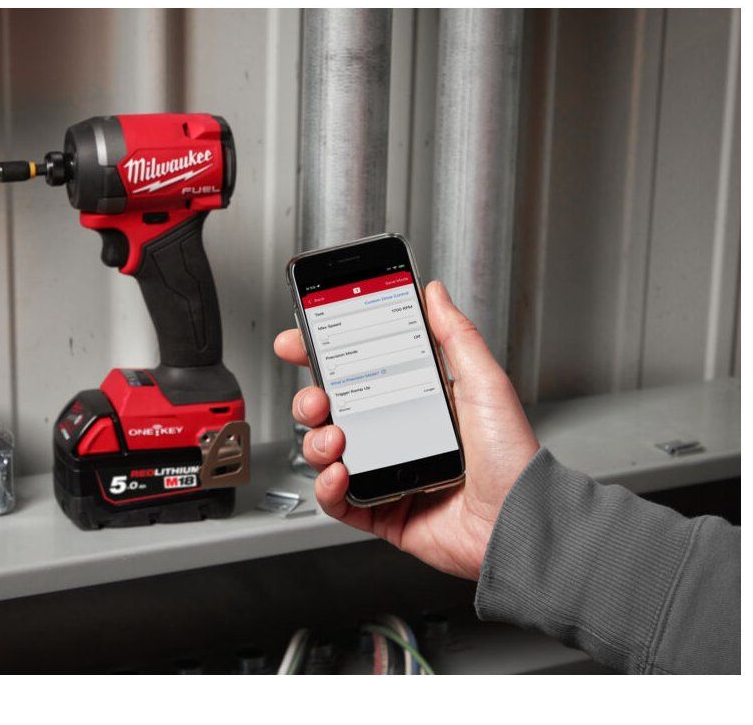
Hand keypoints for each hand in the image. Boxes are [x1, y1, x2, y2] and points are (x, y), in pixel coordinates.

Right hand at [274, 280, 538, 579]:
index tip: (299, 342)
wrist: (517, 521)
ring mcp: (384, 473)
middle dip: (309, 401)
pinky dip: (327, 486)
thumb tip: (435, 294)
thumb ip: (456, 335)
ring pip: (325, 452)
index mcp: (413, 401)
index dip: (322, 356)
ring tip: (336, 440)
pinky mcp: (380, 510)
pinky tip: (339, 474)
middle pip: (330, 411)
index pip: (356, 372)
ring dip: (317, 442)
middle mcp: (394, 436)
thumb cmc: (512, 458)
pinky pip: (336, 500)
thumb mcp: (484, 383)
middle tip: (316, 399)